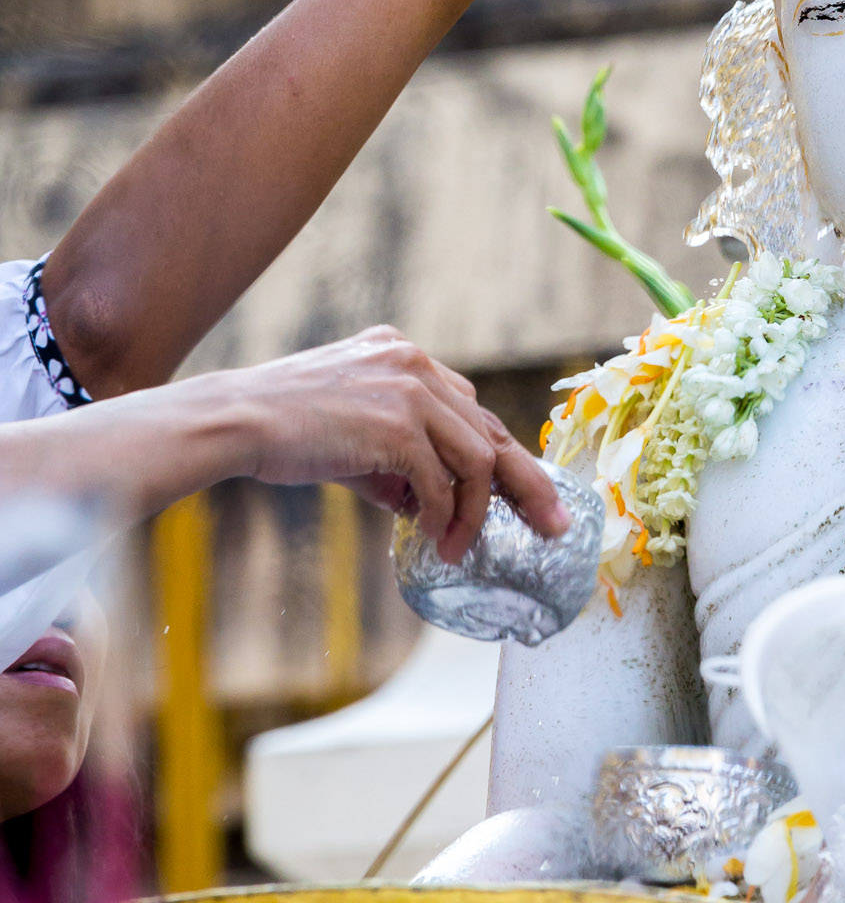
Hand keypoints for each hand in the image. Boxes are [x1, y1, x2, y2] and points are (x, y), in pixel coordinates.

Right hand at [205, 328, 564, 562]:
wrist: (235, 420)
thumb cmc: (283, 430)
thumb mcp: (353, 431)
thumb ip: (397, 456)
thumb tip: (430, 503)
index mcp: (406, 355)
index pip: (472, 411)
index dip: (502, 457)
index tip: (524, 496)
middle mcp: (416, 363)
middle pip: (493, 430)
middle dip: (528, 485)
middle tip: (551, 526)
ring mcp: (410, 390)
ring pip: (477, 460)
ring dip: (473, 512)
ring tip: (457, 547)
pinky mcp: (397, 425)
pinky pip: (441, 481)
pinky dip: (444, 516)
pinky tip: (435, 538)